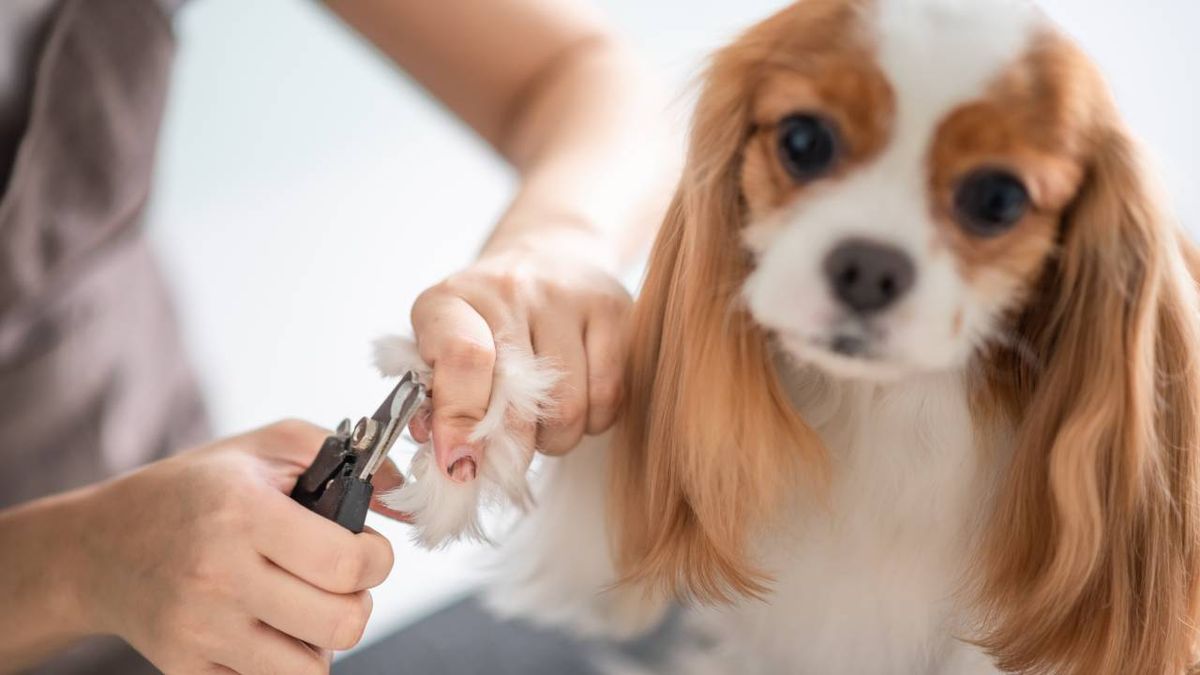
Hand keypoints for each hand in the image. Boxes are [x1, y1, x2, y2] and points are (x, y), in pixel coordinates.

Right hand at [65, 421, 393, 674]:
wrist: (100, 547)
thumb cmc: (195, 490)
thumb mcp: (264, 448)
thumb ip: (344, 455)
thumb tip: (402, 494)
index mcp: (243, 513)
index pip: (346, 562)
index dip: (377, 558)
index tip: (365, 548)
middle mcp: (219, 575)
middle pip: (342, 622)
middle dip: (358, 600)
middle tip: (338, 580)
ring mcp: (201, 630)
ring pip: (312, 668)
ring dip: (323, 639)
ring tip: (305, 606)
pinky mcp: (188, 669)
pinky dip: (283, 663)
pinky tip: (269, 628)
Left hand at [409, 233, 631, 481]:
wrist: (550, 253)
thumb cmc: (487, 319)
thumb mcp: (440, 349)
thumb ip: (435, 402)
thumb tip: (450, 459)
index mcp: (451, 300)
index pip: (461, 361)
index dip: (459, 423)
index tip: (460, 466)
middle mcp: (509, 288)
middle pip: (520, 401)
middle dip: (512, 449)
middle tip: (507, 456)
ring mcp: (566, 295)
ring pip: (570, 408)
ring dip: (556, 437)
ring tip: (543, 418)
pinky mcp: (613, 308)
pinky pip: (609, 396)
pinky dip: (593, 419)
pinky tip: (579, 401)